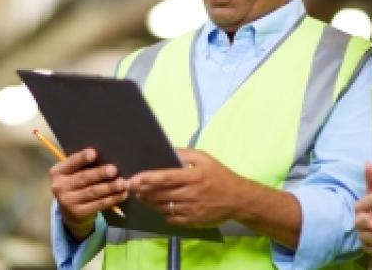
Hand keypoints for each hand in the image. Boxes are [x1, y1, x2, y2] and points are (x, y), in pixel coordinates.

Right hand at [49, 148, 127, 239]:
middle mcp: (60, 187)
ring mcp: (68, 202)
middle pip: (83, 178)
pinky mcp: (79, 213)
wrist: (69, 210)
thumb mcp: (73, 173)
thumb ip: (83, 165)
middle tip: (114, 170)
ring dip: (110, 187)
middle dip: (100, 174)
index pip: (71, 163)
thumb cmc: (76, 183)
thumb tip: (107, 154)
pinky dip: (113, 198)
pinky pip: (98, 204)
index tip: (94, 153)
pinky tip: (122, 194)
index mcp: (58, 172)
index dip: (82, 158)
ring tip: (122, 183)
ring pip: (92, 192)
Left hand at [128, 148, 243, 226]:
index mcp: (194, 176)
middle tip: (133, 188)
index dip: (147, 179)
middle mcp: (191, 193)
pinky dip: (163, 212)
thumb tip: (167, 150)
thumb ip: (185, 153)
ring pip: (162, 207)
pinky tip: (161, 206)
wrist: (239, 199)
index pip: (165, 177)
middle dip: (143, 191)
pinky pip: (171, 218)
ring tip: (143, 196)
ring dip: (150, 202)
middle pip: (160, 194)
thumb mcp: (205, 158)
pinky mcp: (192, 221)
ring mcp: (191, 209)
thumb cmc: (220, 176)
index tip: (133, 179)